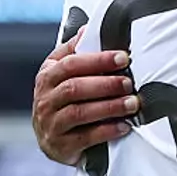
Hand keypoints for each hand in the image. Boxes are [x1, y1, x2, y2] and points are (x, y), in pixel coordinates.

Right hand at [32, 26, 137, 165]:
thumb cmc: (63, 99)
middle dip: (106, 84)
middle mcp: (45, 99)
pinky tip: (124, 126)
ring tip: (131, 104)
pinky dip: (106, 131)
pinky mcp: (60, 146)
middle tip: (129, 83)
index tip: (123, 58)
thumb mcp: (63, 73)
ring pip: (79, 113)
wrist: (50, 139)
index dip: (98, 60)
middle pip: (75, 88)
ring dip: (109, 107)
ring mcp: (50, 124)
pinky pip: (85, 138)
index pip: (71, 64)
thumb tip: (88, 29)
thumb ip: (75, 51)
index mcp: (47, 76)